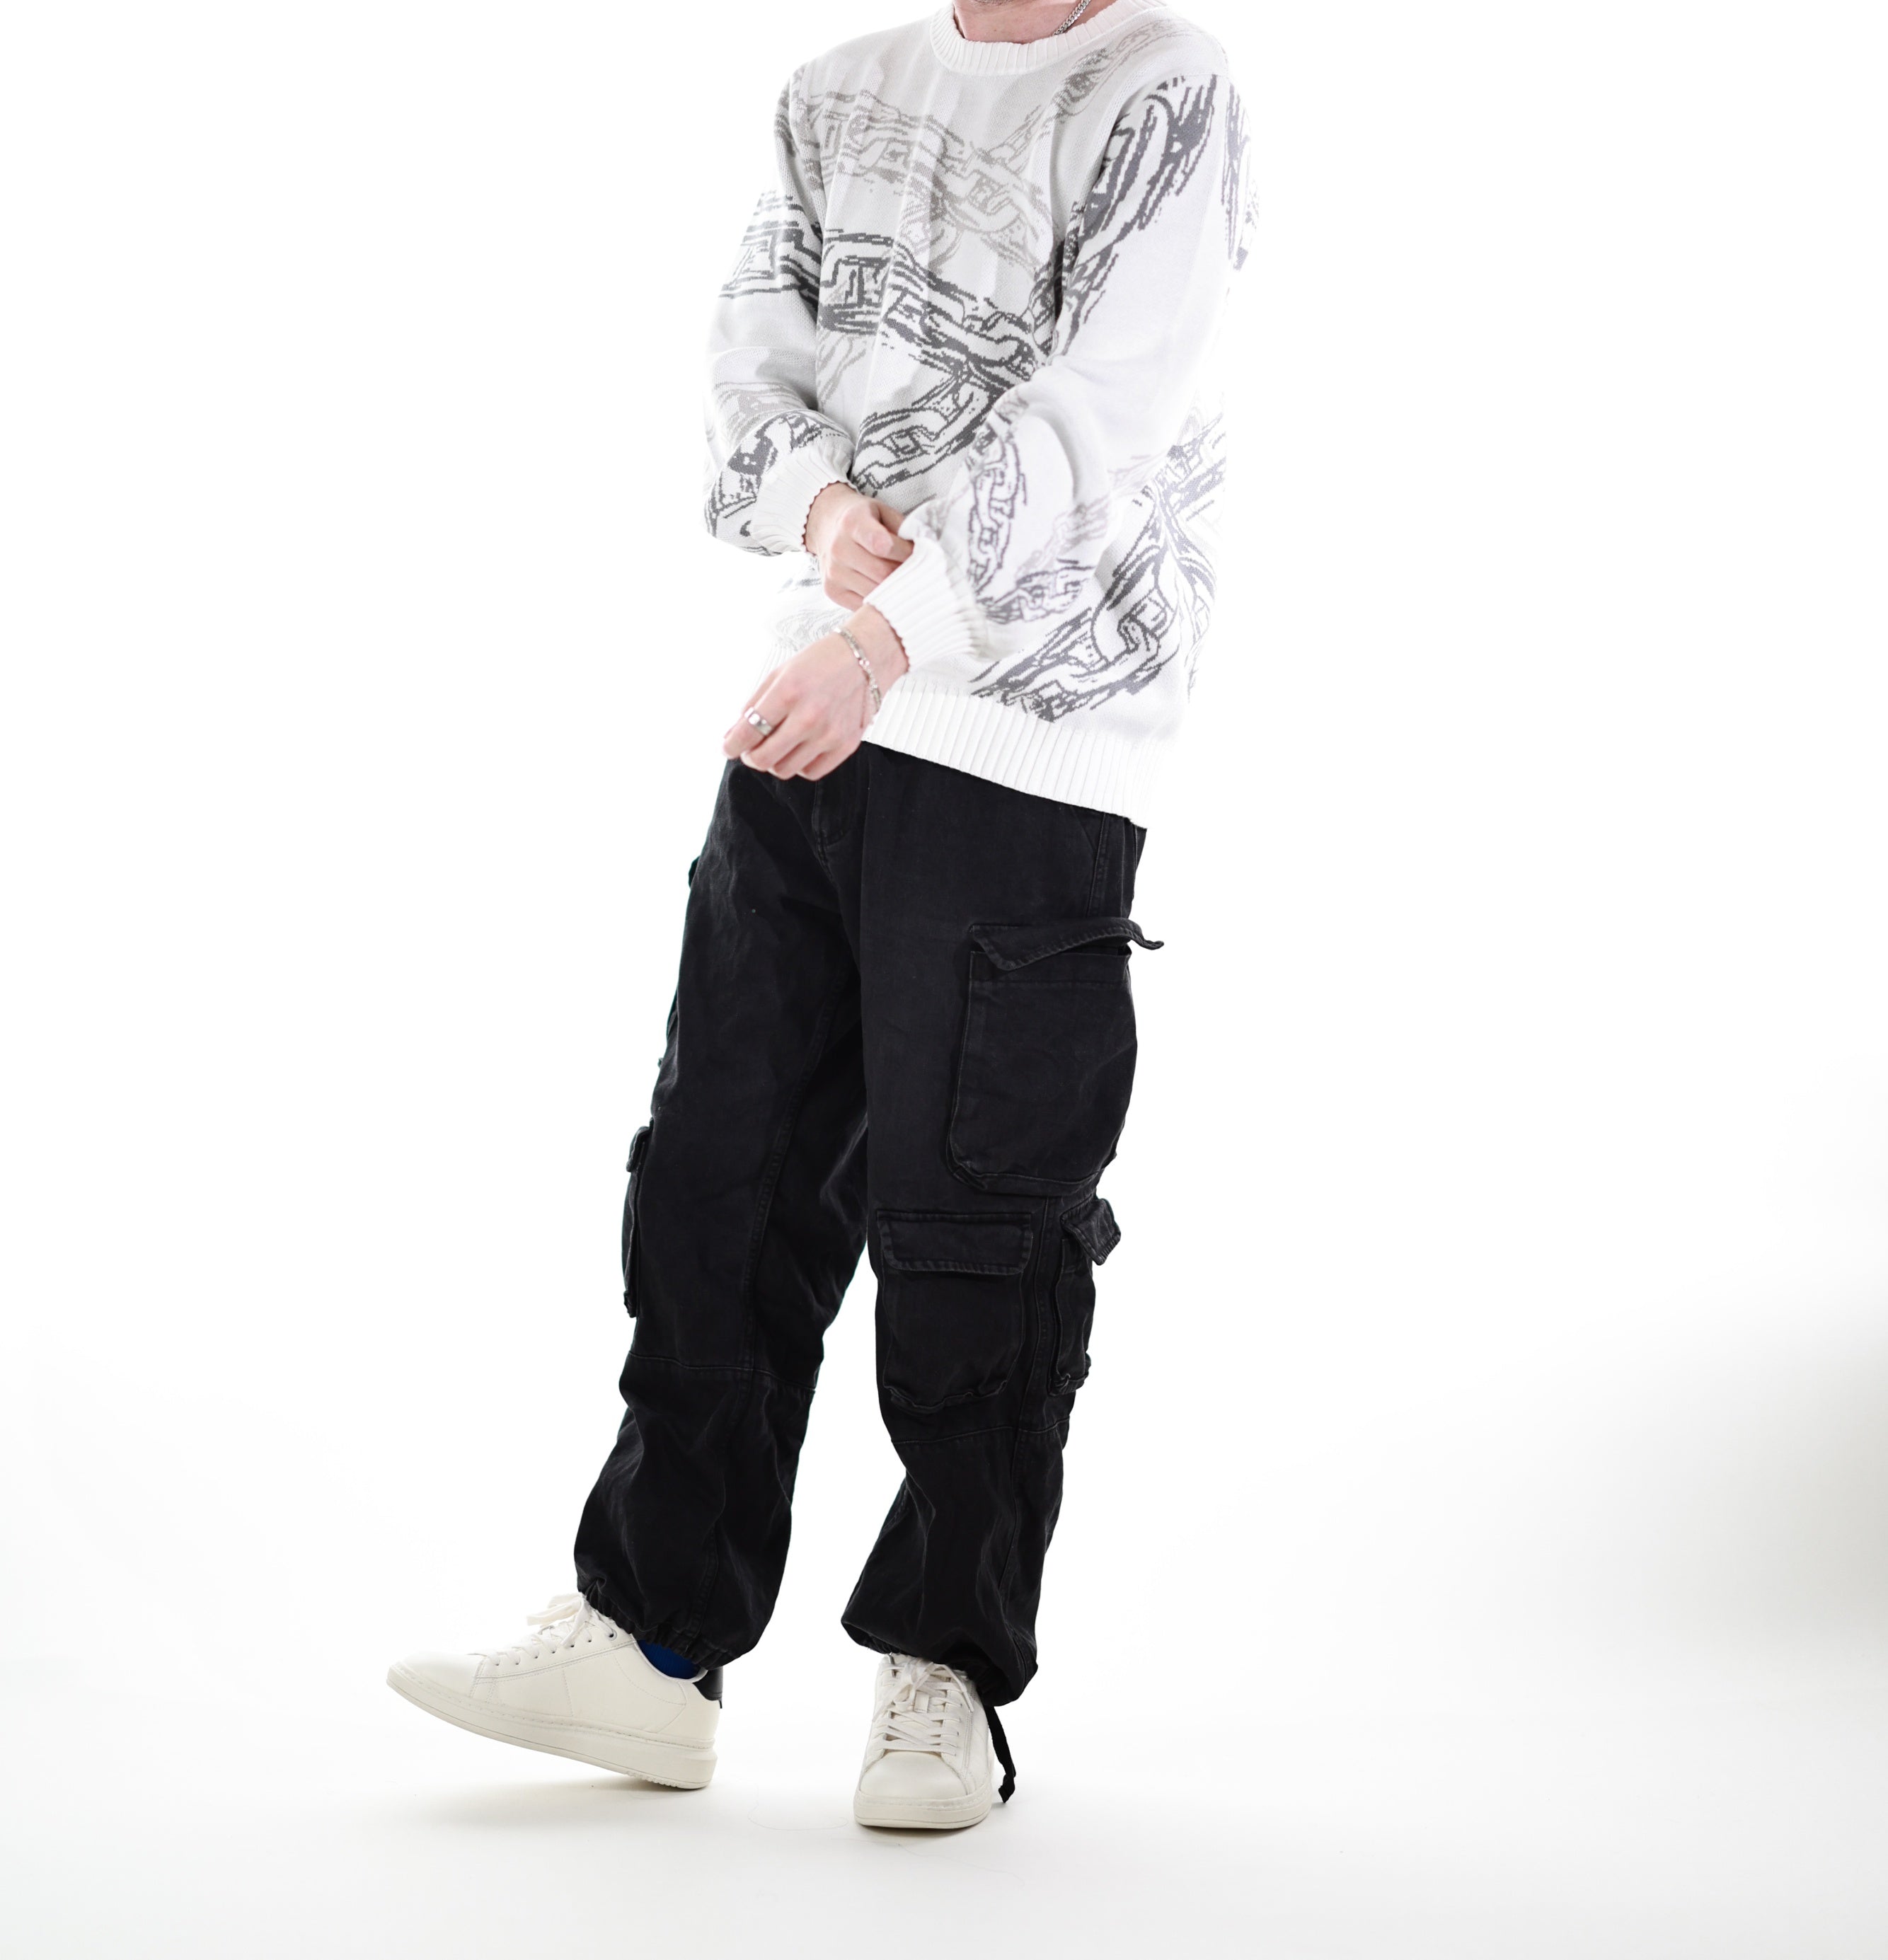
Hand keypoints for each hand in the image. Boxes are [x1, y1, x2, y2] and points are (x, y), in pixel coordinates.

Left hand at [723, 607, 909, 781]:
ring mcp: (830, 734)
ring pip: (785, 770)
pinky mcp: (846, 745)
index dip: (731, 745)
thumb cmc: (821, 662)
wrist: (866, 659)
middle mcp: (809, 716)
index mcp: (788, 692)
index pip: (748, 732)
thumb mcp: (780, 674)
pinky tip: (800, 748)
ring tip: (778, 745)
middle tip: (751, 749)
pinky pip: (811, 772)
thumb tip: (733, 734)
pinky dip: (799, 764)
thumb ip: (754, 704)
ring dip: (775, 761)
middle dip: (750, 756)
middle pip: (764, 759)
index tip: (728, 747)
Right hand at [805, 482, 913, 608]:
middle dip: (904, 574)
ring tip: (901, 580)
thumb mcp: (883, 512)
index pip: (883, 545)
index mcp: (852, 523)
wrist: (828, 527)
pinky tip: (886, 591)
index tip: (915, 553)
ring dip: (894, 590)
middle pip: (882, 574)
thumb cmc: (863, 519)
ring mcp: (833, 573)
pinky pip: (863, 605)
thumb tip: (927, 551)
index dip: (904, 553)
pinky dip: (880, 601)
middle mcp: (838, 549)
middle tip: (915, 571)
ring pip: (875, 593)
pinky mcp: (832, 591)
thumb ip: (903, 529)